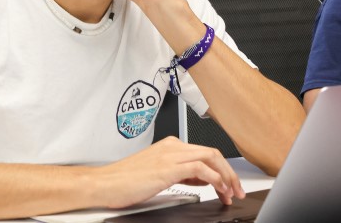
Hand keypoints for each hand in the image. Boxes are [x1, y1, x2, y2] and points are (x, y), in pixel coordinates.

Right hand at [92, 136, 245, 208]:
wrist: (103, 184)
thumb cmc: (124, 181)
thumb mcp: (158, 175)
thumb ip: (181, 173)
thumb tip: (202, 179)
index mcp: (170, 146)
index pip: (205, 153)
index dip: (223, 170)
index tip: (229, 186)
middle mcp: (172, 147)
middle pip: (213, 153)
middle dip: (230, 173)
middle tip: (237, 190)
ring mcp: (170, 155)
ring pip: (211, 157)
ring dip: (227, 177)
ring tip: (231, 193)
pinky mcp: (167, 167)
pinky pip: (201, 168)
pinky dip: (215, 179)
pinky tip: (218, 189)